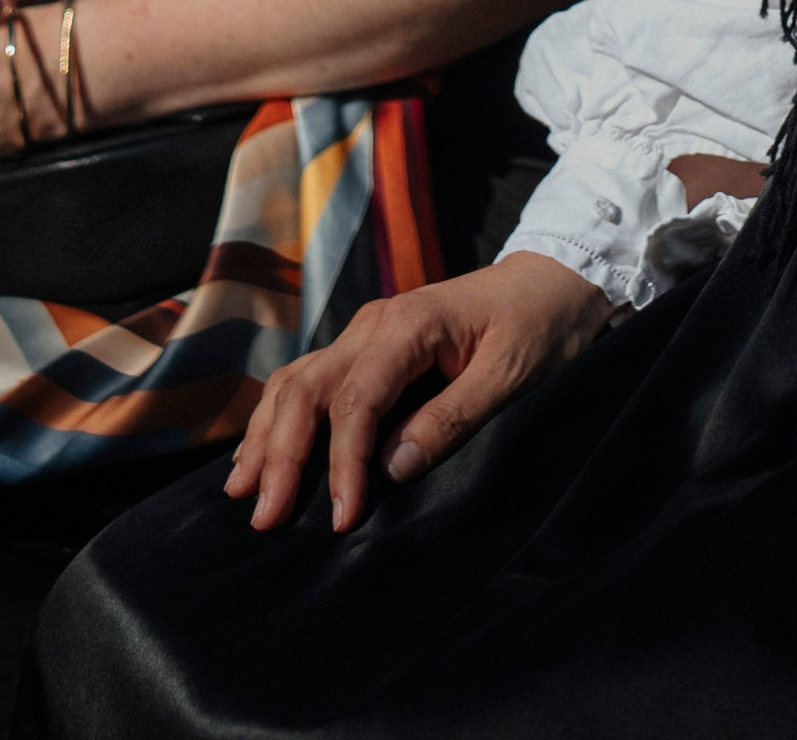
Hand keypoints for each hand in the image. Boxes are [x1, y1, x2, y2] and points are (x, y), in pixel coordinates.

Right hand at [223, 257, 609, 533]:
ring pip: (298, 380)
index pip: (356, 400)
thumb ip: (453, 416)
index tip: (341, 517)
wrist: (553, 278)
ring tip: (242, 489)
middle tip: (264, 517)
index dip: (342, 463)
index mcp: (409, 324)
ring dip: (268, 434)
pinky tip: (264, 450)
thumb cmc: (540, 324)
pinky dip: (282, 416)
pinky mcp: (371, 347)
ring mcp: (368, 332)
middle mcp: (376, 323)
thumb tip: (393, 468)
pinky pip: (313, 380)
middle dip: (281, 453)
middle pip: (308, 387)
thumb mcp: (511, 374)